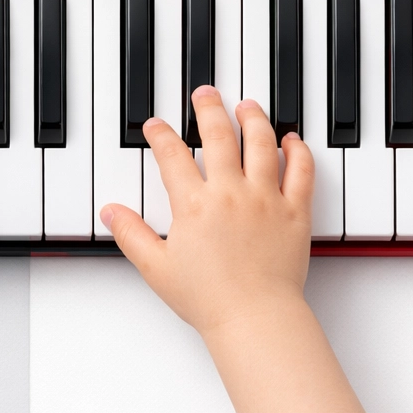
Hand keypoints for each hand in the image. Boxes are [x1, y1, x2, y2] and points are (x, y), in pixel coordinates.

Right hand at [101, 86, 313, 337]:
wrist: (254, 318)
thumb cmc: (209, 299)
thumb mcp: (157, 268)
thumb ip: (131, 235)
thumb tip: (111, 213)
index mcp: (194, 205)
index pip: (172, 156)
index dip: (161, 135)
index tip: (156, 126)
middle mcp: (230, 193)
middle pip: (219, 135)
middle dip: (209, 108)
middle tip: (205, 94)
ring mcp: (265, 199)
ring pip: (261, 143)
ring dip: (253, 118)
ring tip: (247, 106)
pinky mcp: (294, 211)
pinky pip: (301, 171)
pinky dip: (297, 150)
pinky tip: (291, 139)